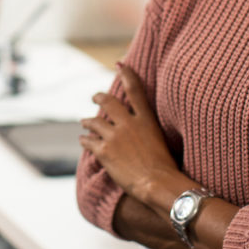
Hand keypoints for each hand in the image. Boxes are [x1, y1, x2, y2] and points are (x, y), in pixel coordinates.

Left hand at [80, 63, 180, 202]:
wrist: (158, 183)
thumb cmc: (165, 167)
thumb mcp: (161, 140)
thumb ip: (148, 130)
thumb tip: (140, 129)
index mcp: (146, 119)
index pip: (135, 90)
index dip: (126, 74)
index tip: (119, 65)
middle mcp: (128, 123)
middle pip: (108, 102)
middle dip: (99, 97)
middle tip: (95, 97)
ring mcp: (114, 136)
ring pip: (94, 121)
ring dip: (87, 121)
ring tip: (84, 122)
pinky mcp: (103, 151)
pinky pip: (88, 141)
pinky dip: (84, 140)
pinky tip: (83, 140)